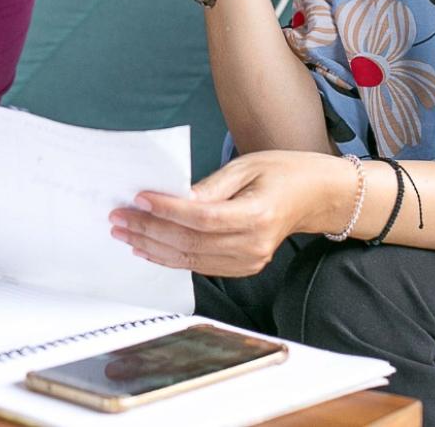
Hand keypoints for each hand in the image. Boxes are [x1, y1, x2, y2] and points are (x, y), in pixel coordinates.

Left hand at [109, 151, 348, 277]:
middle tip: (118, 217)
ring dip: (152, 247)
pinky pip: (199, 266)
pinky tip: (148, 247)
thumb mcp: (248, 166)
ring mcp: (249, 261)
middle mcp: (253, 245)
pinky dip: (170, 257)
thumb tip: (176, 198)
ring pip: (190, 260)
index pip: (203, 218)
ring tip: (124, 232)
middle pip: (190, 243)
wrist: (316, 198)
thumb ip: (211, 186)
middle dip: (149, 230)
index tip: (139, 198)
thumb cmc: (283, 172)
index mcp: (258, 216)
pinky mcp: (243, 267)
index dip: (168, 210)